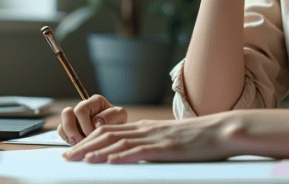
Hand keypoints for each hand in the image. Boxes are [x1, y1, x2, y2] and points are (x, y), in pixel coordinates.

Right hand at [57, 94, 127, 143]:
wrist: (116, 133)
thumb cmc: (118, 122)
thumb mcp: (120, 116)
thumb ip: (110, 116)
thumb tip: (95, 122)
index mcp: (95, 101)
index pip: (80, 109)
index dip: (85, 125)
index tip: (94, 134)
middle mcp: (83, 107)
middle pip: (67, 114)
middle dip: (75, 132)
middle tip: (85, 141)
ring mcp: (75, 118)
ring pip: (62, 123)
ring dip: (70, 136)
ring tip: (82, 143)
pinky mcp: (70, 128)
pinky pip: (61, 131)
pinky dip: (67, 139)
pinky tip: (79, 143)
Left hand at [62, 115, 236, 162]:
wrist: (221, 130)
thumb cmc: (198, 138)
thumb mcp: (169, 139)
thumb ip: (151, 143)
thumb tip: (135, 152)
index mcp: (146, 127)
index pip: (110, 131)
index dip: (89, 140)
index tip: (74, 150)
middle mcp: (146, 130)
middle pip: (107, 135)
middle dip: (84, 146)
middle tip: (67, 157)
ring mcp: (155, 138)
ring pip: (118, 142)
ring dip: (96, 151)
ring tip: (79, 160)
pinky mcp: (165, 148)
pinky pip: (138, 152)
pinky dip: (120, 156)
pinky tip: (107, 161)